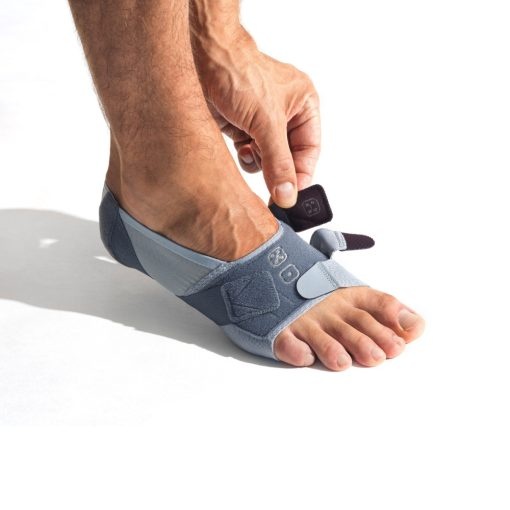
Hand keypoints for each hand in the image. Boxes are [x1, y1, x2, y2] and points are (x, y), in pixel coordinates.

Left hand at [193, 28, 320, 207]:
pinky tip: (241, 147)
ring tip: (251, 150)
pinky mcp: (244, 128)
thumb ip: (278, 162)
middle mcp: (286, 115)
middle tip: (272, 191)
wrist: (205, 58)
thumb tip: (288, 194)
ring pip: (269, 159)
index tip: (292, 198)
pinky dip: (246, 157)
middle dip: (277, 170)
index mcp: (304, 106)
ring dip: (260, 162)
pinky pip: (251, 155)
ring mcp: (264, 123)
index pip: (309, 150)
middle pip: (289, 158)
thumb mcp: (267, 122)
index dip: (302, 175)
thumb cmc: (241, 74)